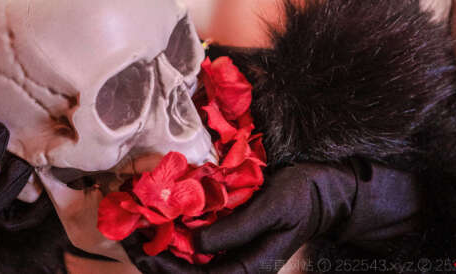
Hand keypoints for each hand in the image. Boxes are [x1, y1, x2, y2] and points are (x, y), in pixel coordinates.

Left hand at [122, 158, 419, 272]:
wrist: (325, 191)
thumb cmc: (301, 198)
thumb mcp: (272, 210)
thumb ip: (235, 230)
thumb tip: (194, 243)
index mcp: (248, 268)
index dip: (165, 267)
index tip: (141, 247)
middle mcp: (237, 264)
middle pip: (189, 273)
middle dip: (157, 259)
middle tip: (130, 236)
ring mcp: (234, 250)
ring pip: (190, 259)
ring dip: (163, 246)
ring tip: (138, 226)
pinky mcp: (233, 234)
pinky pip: (199, 242)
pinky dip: (178, 232)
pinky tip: (163, 216)